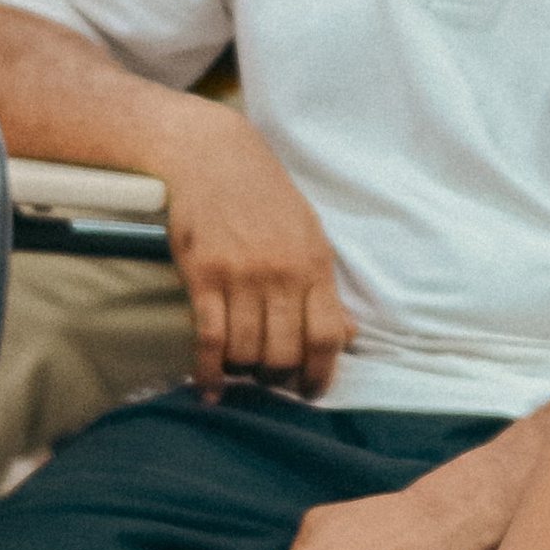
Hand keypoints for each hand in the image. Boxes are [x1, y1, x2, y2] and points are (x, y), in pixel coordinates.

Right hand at [161, 104, 354, 398]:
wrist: (213, 157)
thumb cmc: (265, 198)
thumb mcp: (308, 235)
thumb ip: (323, 287)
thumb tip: (346, 335)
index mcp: (315, 264)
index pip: (328, 335)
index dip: (321, 374)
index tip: (311, 392)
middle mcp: (282, 273)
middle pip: (285, 352)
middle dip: (278, 379)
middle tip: (269, 381)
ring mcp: (242, 275)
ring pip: (247, 351)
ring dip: (243, 374)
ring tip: (240, 372)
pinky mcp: (203, 275)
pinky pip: (210, 339)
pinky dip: (209, 371)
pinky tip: (209, 387)